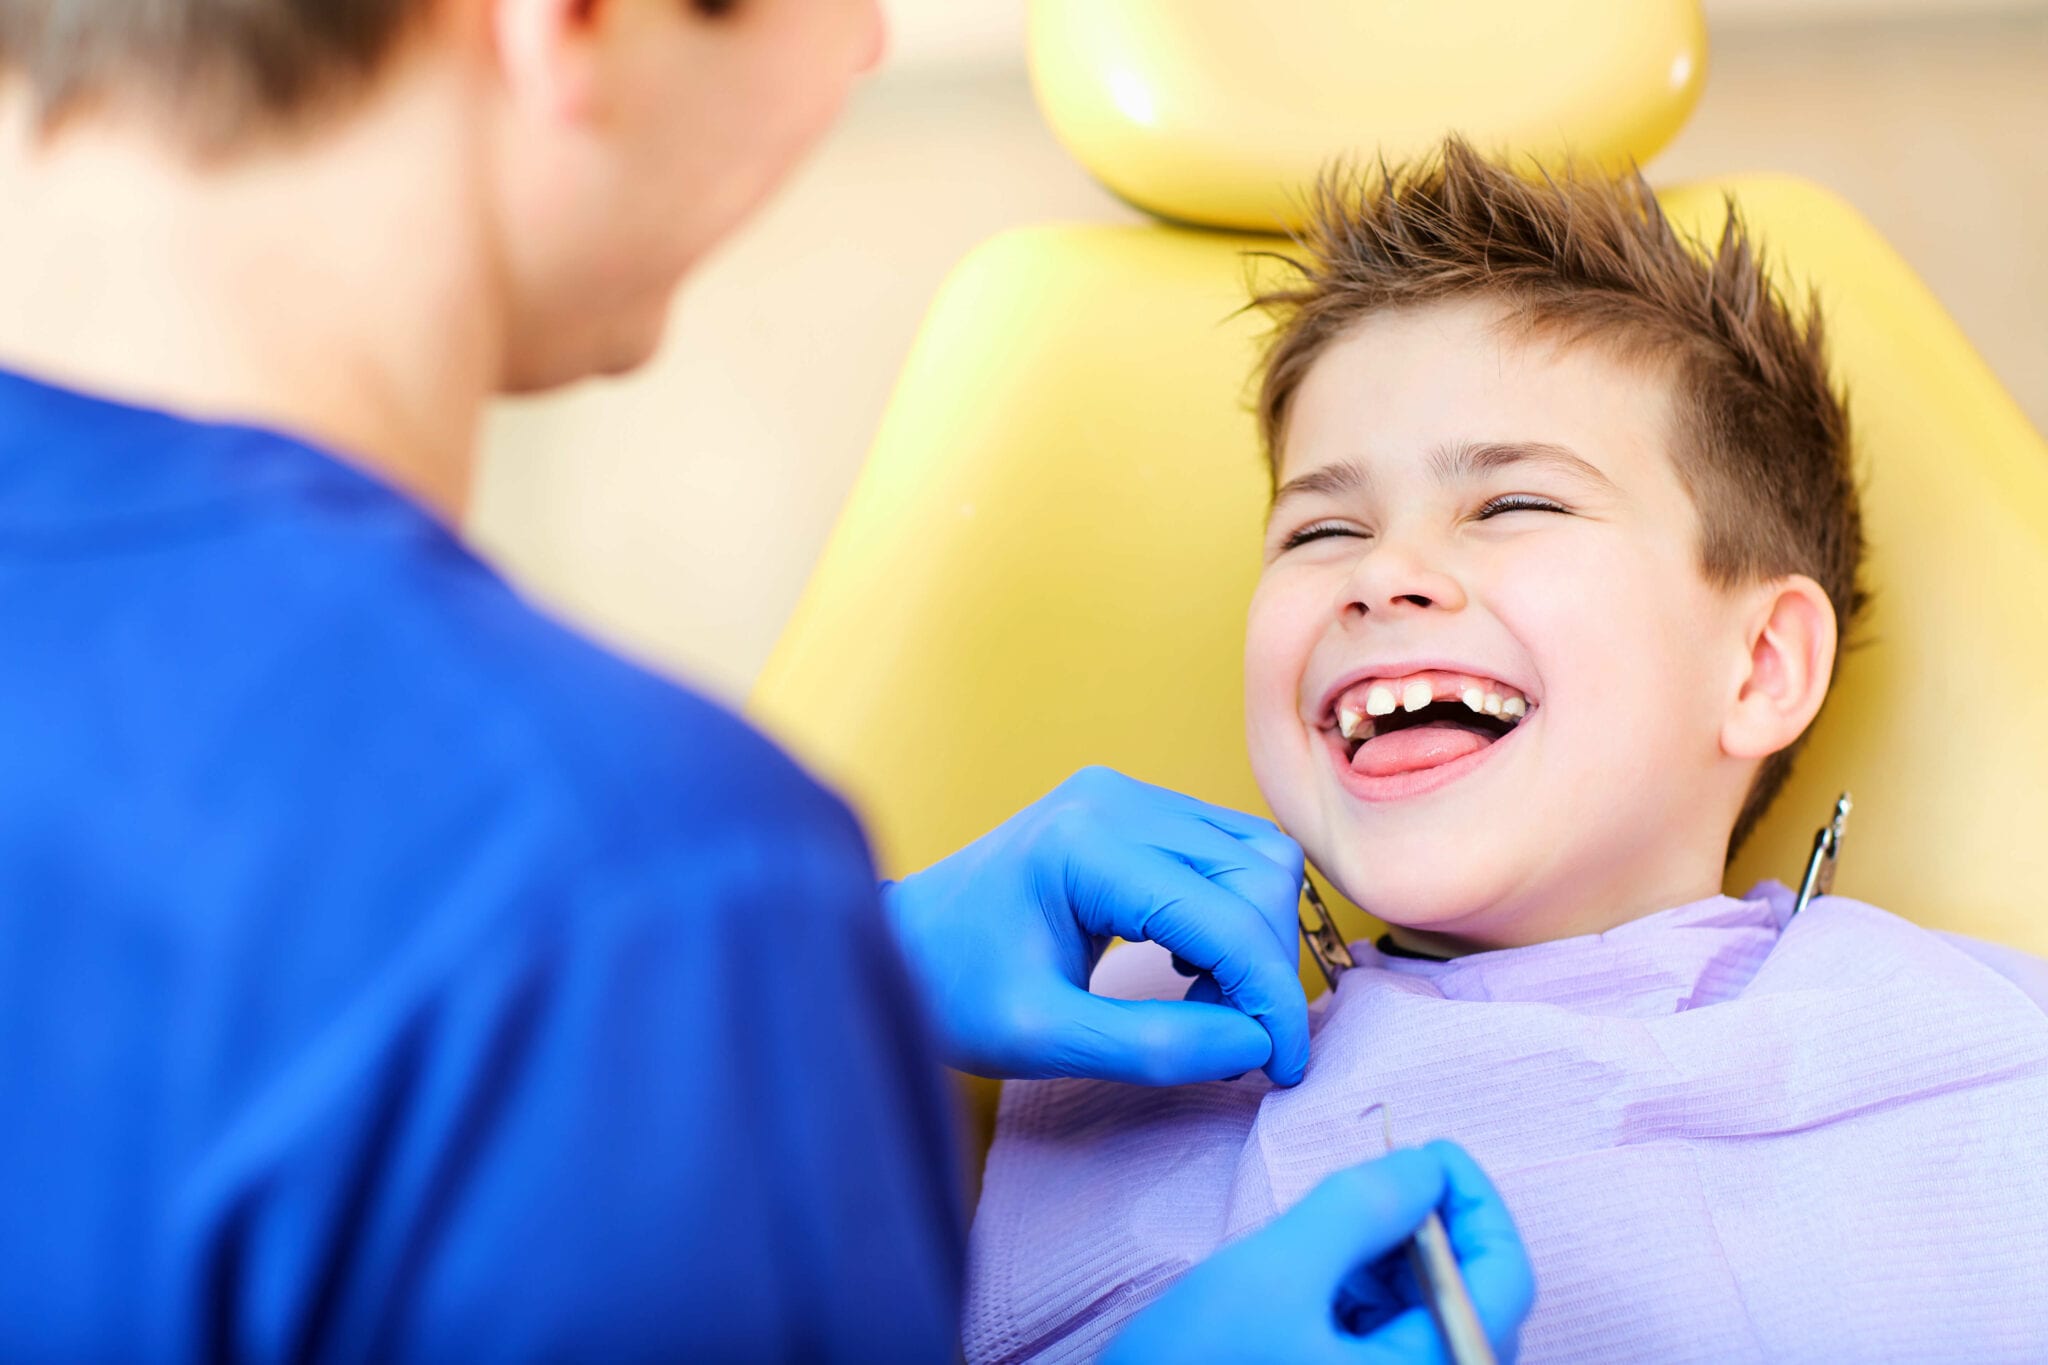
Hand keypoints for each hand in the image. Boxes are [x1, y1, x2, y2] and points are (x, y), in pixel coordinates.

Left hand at [883, 767, 1309, 1084]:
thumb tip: (1254, 1046)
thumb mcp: (1043, 1039)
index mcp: (1086, 846)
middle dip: (1266, 968)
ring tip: (1207, 1004)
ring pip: (1256, 856)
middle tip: (1232, 1043)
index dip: (1270, 998)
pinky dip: (1234, 914)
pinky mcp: (1133, 805)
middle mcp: (1116, 798)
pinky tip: (1188, 963)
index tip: (1281, 1070)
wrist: (901, 943)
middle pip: (1258, 875)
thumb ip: (1151, 1047)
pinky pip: (1228, 851)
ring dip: (1256, 939)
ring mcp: (1126, 793)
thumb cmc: (954, 991)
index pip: (1227, 917)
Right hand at [1103, 1142, 1535, 1364]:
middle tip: (1377, 1176)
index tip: (1431, 1149)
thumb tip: (1428, 1169)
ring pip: (1430, 1321)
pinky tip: (1321, 1273)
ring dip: (1397, 1262)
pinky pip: (1390, 1345)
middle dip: (1430, 1229)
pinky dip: (1369, 1297)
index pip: (1504, 1281)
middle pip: (1474, 1302)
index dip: (1477, 1202)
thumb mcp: (1275, 1271)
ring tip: (1334, 1228)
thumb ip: (1361, 1209)